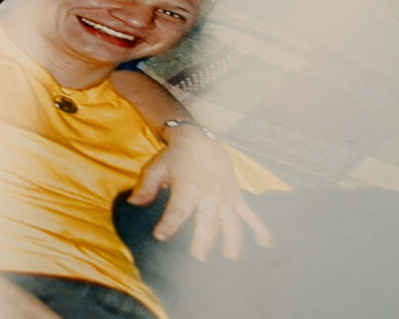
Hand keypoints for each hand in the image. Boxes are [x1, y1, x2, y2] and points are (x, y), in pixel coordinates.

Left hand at [127, 125, 273, 260]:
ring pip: (231, 222)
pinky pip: (250, 214)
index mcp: (188, 186)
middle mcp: (209, 194)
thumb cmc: (175, 157)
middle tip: (198, 257)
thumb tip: (133, 203)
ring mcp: (226, 197)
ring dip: (232, 240)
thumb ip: (146, 187)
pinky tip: (266, 243)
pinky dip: (260, 228)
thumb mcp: (156, 167)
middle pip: (207, 221)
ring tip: (230, 257)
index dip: (169, 223)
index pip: (178, 209)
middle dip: (203, 240)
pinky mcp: (236, 198)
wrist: (201, 142)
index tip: (160, 236)